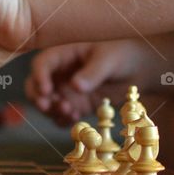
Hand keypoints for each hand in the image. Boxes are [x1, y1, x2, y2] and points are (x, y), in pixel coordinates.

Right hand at [25, 40, 151, 124]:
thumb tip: (75, 86)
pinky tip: (77, 118)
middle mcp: (60, 73)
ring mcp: (66, 90)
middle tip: (48, 107)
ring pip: (46, 103)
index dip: (39, 76)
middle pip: (35, 85)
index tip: (46, 90)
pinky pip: (60, 116)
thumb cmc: (122, 55)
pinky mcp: (75, 105)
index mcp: (64, 54)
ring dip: (52, 111)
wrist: (138, 69)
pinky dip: (63, 119)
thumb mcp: (109, 60)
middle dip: (37, 97)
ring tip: (71, 112)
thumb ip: (93, 72)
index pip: (42, 64)